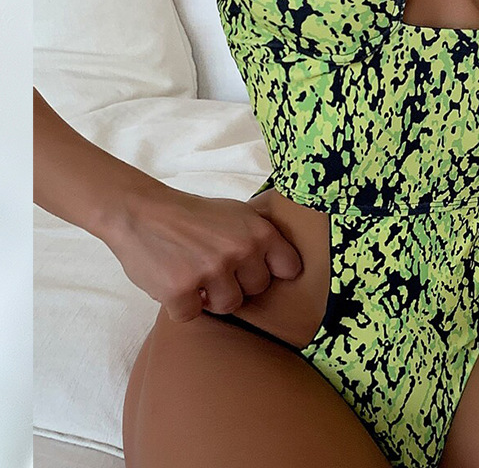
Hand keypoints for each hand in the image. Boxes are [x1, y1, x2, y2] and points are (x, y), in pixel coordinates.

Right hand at [103, 188, 302, 322]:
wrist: (141, 211)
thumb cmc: (191, 215)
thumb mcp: (235, 213)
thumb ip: (259, 237)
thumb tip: (286, 265)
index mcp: (258, 231)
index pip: (289, 268)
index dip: (272, 271)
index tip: (256, 269)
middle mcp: (240, 251)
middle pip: (256, 290)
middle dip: (237, 283)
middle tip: (214, 267)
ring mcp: (211, 271)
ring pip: (227, 306)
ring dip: (210, 297)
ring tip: (195, 274)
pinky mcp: (181, 291)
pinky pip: (192, 315)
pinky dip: (180, 305)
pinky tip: (173, 282)